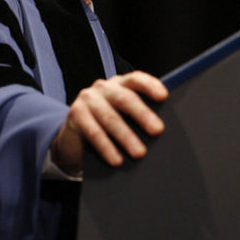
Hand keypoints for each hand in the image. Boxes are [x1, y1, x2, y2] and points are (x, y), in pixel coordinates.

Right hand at [50, 71, 167, 174]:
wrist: (75, 138)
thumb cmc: (108, 126)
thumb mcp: (123, 117)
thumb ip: (139, 116)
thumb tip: (161, 130)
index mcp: (119, 84)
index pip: (136, 79)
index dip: (150, 85)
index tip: (164, 96)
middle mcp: (103, 87)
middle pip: (125, 98)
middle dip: (142, 114)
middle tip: (157, 130)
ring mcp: (88, 99)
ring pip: (110, 117)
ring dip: (126, 136)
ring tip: (140, 153)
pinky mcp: (75, 113)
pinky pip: (93, 131)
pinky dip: (106, 147)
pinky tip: (116, 160)